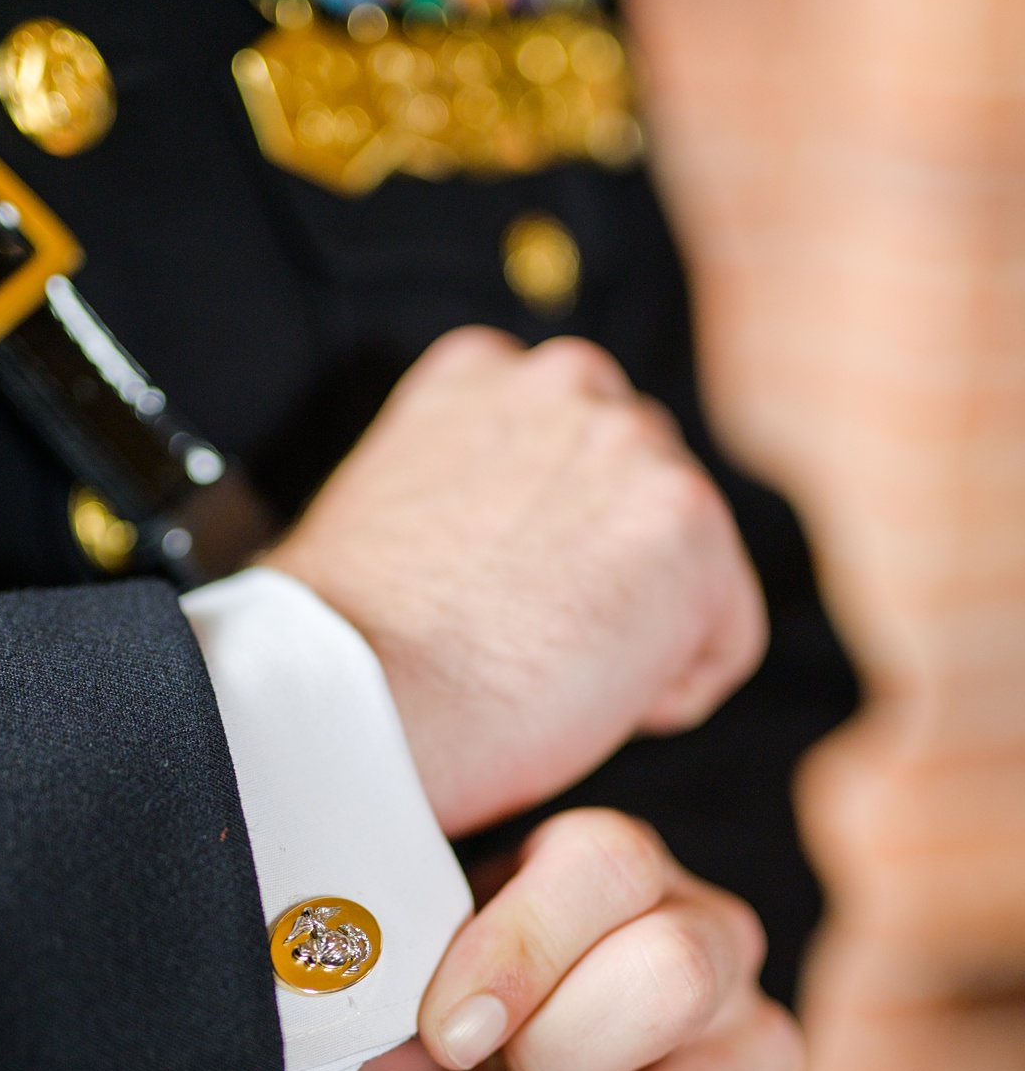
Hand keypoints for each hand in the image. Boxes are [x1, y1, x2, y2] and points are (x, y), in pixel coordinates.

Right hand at [267, 328, 767, 836]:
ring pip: (686, 569)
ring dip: (633, 629)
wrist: (352, 699)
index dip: (545, 545)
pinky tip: (578, 697)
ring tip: (539, 669)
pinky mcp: (688, 523)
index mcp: (480, 370)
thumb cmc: (347, 647)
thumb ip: (461, 483)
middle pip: (640, 500)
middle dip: (601, 576)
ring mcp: (634, 444)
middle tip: (517, 643)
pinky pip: (723, 639)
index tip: (490, 598)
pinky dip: (668, 689)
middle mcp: (566, 381)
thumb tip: (493, 544)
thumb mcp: (386, 506)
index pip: (572, 452)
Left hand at [340, 809, 817, 1070]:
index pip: (604, 867)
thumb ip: (401, 944)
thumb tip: (374, 956)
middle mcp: (713, 941)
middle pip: (671, 981)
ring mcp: (760, 1051)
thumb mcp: (405, 967)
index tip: (445, 1032)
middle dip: (541, 1067)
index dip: (516, 953)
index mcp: (616, 867)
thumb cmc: (445, 1017)